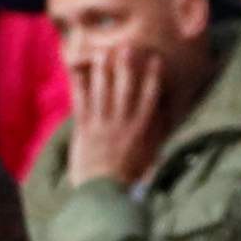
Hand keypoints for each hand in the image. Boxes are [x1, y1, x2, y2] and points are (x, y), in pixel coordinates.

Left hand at [59, 40, 174, 187]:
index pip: (148, 98)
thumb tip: (162, 114)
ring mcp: (101, 126)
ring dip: (102, 70)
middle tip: (126, 46)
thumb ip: (155, 134)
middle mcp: (122, 124)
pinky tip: (78, 71)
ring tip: (102, 52)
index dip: (152, 77)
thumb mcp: (149, 157)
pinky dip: (79, 87)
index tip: (154, 59)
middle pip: (125, 89)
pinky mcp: (84, 130)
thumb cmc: (127, 178)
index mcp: (140, 131)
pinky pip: (81, 104)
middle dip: (126, 66)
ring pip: (102, 92)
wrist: (102, 194)